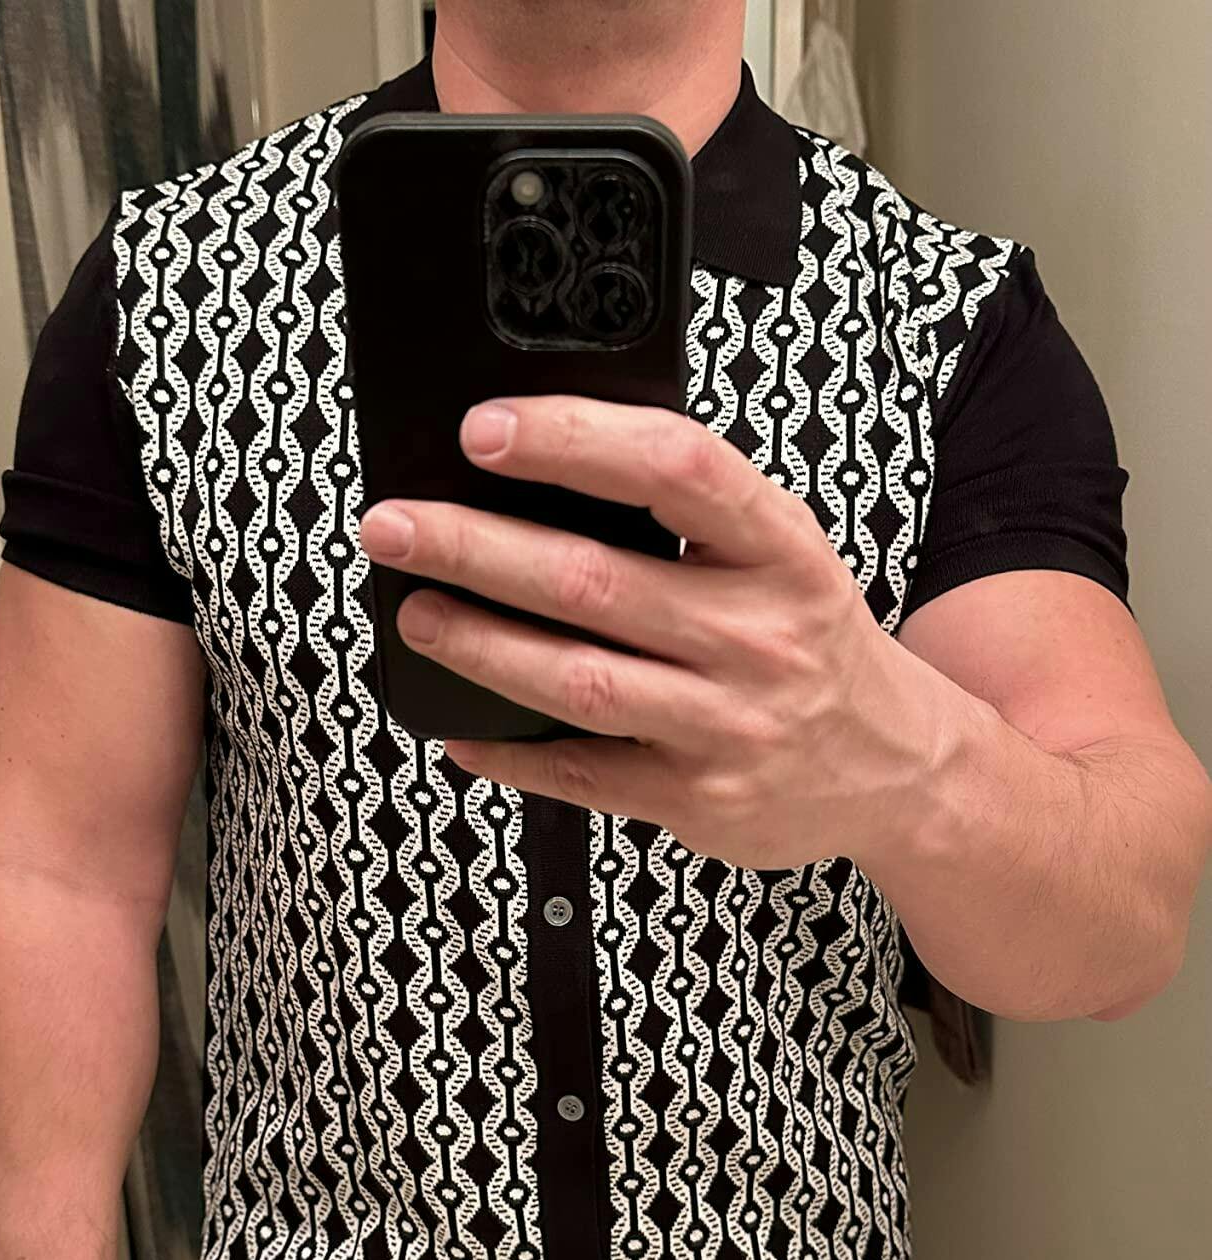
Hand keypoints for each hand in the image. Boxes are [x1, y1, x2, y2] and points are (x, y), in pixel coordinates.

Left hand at [359, 395, 949, 871]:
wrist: (896, 766)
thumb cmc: (812, 641)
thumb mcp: (782, 556)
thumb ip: (690, 517)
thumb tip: (539, 477)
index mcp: (781, 550)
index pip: (675, 469)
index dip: (574, 440)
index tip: (486, 430)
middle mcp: (758, 636)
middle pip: (593, 581)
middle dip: (474, 547)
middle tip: (392, 526)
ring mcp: (728, 725)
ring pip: (576, 681)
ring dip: (478, 645)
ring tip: (416, 615)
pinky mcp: (698, 799)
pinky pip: (581, 773)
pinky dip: (508, 752)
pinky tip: (457, 729)